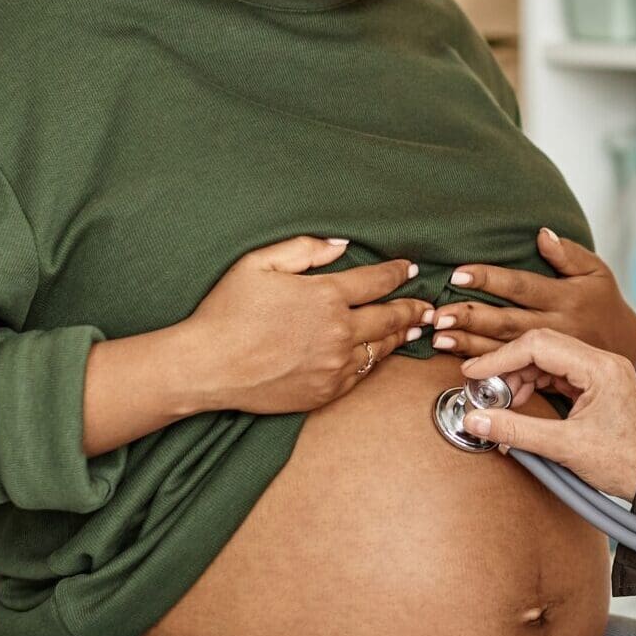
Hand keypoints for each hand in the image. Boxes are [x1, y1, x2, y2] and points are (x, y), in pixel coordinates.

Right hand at [178, 236, 434, 415]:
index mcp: (325, 295)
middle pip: (389, 317)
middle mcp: (339, 331)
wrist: (208, 365)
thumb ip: (304, 249)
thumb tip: (342, 245)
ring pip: (380, 348)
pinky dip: (374, 360)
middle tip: (427, 305)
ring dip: (400, 336)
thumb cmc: (227, 310)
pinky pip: (361, 373)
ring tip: (415, 328)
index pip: (376, 281)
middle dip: (412, 308)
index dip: (396, 273)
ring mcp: (335, 365)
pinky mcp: (327, 391)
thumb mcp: (259, 263)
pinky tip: (380, 353)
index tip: (409, 268)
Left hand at [430, 228, 635, 364]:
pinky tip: (461, 364)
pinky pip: (513, 371)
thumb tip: (541, 234)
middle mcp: (556, 326)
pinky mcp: (546, 372)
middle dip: (470, 318)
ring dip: (469, 345)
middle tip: (437, 314)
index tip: (458, 274)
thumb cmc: (604, 303)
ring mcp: (549, 353)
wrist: (625, 348)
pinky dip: (486, 368)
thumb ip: (569, 254)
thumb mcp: (597, 273)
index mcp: (566, 297)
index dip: (489, 279)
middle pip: (506, 321)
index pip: (521, 286)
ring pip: (503, 349)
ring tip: (438, 338)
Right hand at [457, 328, 635, 500]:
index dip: (501, 358)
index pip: (539, 345)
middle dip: (508, 368)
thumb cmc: (626, 462)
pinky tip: (519, 406)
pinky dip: (535, 389)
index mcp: (600, 368)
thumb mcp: (565, 448)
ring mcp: (600, 374)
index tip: (474, 374)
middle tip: (483, 392)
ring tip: (501, 405)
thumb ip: (516, 432)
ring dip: (520, 379)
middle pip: (541, 348)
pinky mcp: (597, 388)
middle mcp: (602, 362)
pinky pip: (558, 377)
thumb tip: (477, 421)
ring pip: (547, 362)